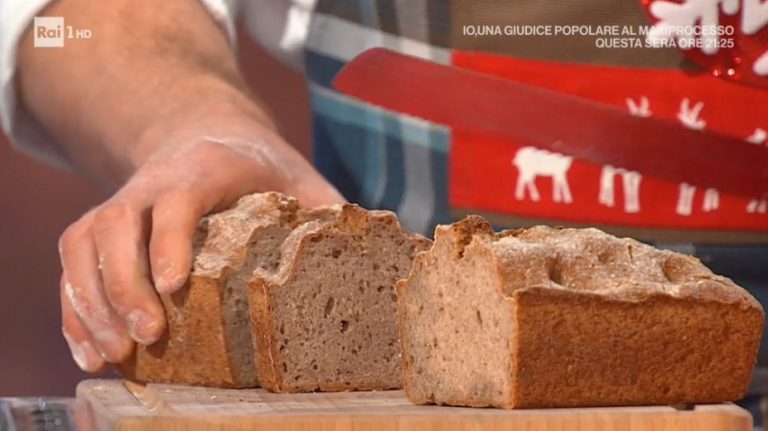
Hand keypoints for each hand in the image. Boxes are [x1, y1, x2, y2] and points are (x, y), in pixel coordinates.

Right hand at [58, 103, 343, 371]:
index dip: (169, 239)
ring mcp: (122, 202)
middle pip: (117, 223)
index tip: (171, 286)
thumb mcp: (299, 178)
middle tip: (147, 336)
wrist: (205, 135)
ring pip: (84, 243)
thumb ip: (326, 210)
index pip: (177, 199)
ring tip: (112, 356)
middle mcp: (153, 181)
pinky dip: (74, 308)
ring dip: (91, 301)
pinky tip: (90, 351)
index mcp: (206, 167)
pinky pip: (72, 263)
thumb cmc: (259, 168)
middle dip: (124, 283)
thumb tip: (369, 250)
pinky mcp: (102, 226)